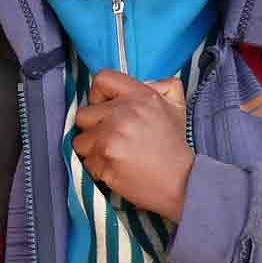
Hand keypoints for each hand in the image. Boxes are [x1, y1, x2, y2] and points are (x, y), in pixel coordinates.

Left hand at [71, 70, 195, 220]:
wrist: (181, 182)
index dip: (97, 95)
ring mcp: (111, 139)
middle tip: (111, 137)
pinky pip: (86, 162)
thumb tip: (144, 82)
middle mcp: (122, 114)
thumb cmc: (174, 146)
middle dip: (93, 128)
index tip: (103, 108)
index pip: (102, 80)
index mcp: (140, 97)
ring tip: (114, 154)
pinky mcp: (104, 161)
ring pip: (80, 141)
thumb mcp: (175, 107)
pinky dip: (97, 167)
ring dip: (92, 149)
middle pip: (83, 114)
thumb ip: (161, 86)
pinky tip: (116, 168)